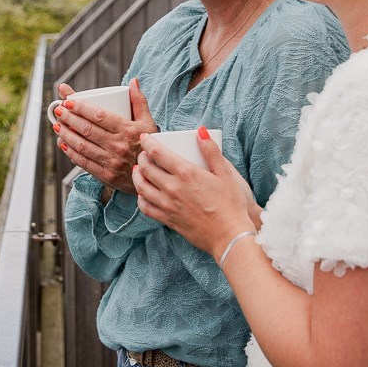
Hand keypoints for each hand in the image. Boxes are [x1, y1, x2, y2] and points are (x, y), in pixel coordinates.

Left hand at [53, 79, 157, 191]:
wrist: (152, 176)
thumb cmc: (147, 146)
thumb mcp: (148, 123)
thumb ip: (139, 101)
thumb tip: (133, 82)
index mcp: (128, 130)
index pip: (100, 116)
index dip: (81, 107)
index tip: (68, 101)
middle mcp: (119, 146)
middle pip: (87, 129)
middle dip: (69, 118)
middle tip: (59, 110)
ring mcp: (112, 162)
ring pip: (82, 145)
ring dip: (66, 134)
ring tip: (57, 125)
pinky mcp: (106, 175)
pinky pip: (83, 162)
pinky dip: (70, 152)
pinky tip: (63, 144)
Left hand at [133, 127, 254, 254]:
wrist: (229, 235)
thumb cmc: (231, 204)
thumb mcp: (225, 173)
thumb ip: (211, 151)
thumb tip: (201, 130)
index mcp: (186, 173)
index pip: (157, 153)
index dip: (147, 142)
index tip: (144, 137)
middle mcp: (172, 188)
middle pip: (146, 168)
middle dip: (142, 157)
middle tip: (144, 153)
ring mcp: (168, 205)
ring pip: (142, 187)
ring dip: (137, 176)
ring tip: (139, 170)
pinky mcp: (168, 220)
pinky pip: (146, 208)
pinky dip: (140, 198)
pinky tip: (144, 194)